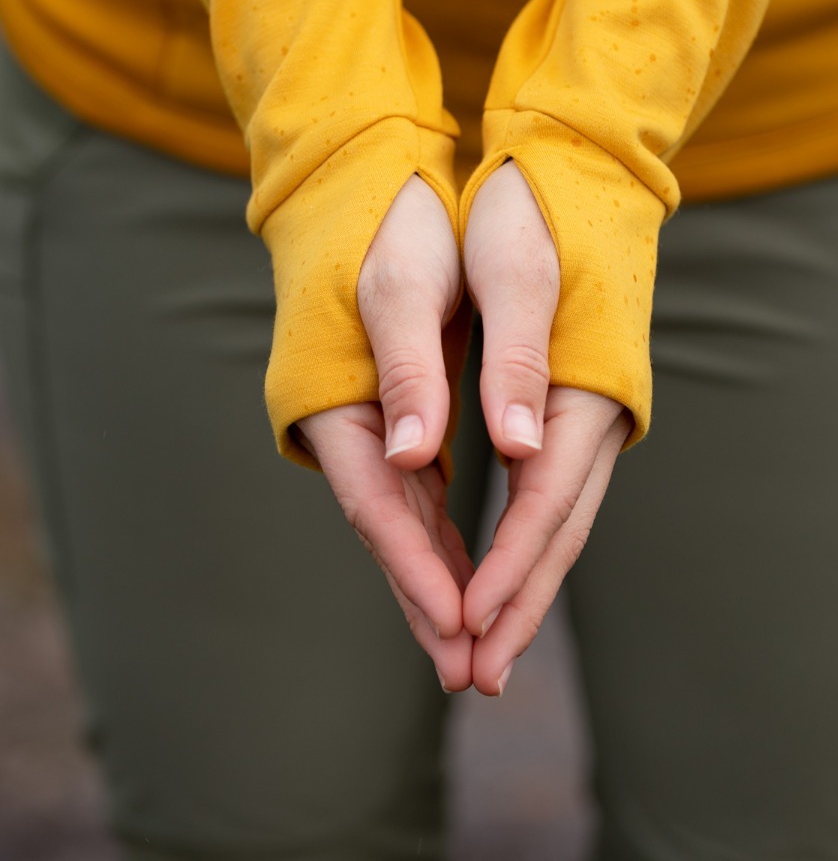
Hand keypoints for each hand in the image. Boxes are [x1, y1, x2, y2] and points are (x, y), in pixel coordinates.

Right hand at [297, 175, 474, 689]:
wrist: (366, 185)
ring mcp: (371, 423)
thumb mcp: (405, 286)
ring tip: (476, 651)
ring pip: (407, 520)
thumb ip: (413, 372)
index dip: (416, 566)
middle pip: (390, 530)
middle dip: (431, 601)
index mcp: (338, 397)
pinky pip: (419, 494)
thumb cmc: (389, 226)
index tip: (458, 623)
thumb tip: (420, 457)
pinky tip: (471, 576)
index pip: (380, 501)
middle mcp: (347, 423)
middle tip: (472, 674)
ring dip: (440, 583)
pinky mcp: (397, 415)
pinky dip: (444, 539)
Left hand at [463, 162, 630, 695]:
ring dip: (514, 587)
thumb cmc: (529, 210)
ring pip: (549, 522)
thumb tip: (509, 451)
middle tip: (475, 678)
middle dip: (514, 604)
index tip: (467, 622)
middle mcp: (592, 412)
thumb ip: (510, 362)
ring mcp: (581, 415)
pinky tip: (483, 578)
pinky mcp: (558, 410)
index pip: (542, 497)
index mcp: (583, 385)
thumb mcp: (512, 270)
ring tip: (476, 652)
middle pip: (555, 529)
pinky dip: (511, 543)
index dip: (506, 564)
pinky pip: (537, 495)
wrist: (571, 169)